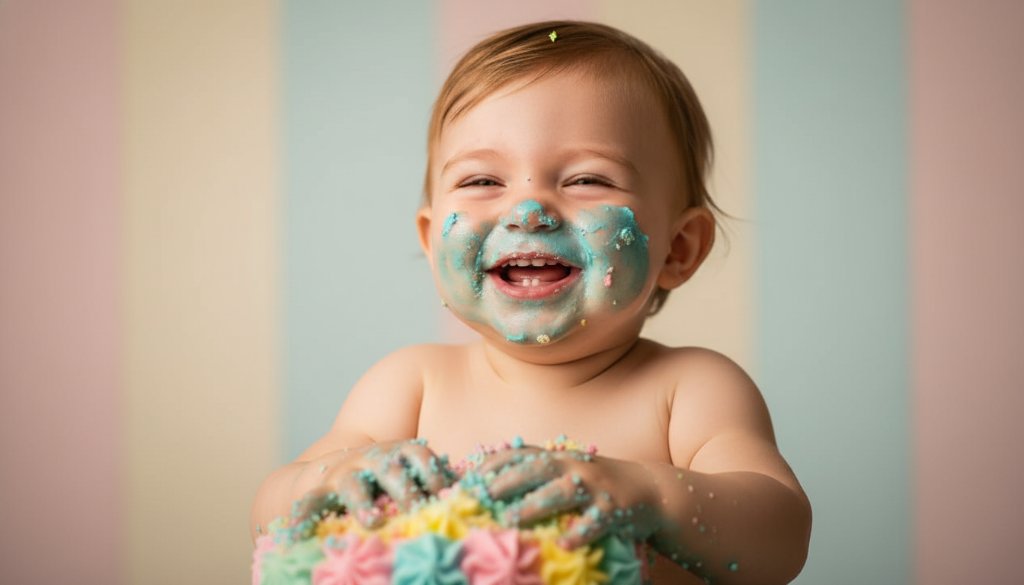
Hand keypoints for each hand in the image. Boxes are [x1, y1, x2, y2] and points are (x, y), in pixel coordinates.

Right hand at [289, 439, 454, 531]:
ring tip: (372, 522)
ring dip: (363, 504)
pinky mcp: (321, 490)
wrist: (337, 469)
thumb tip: (478, 502)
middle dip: (405, 492)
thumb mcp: (413, 474)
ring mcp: (347, 473)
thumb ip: (436, 485)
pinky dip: (302, 517)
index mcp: (401, 453)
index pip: (422, 458)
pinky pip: (309, 504)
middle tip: (417, 511)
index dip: (435, 474)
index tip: (448, 495)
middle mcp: (374, 460)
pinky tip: (298, 534)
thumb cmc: (389, 478)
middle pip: (393, 472)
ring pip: (355, 487)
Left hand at [477, 444, 661, 547]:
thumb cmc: (596, 484)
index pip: (520, 454)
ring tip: (511, 519)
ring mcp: (596, 486)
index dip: (494, 463)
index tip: (469, 477)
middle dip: (509, 479)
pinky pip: (595, 521)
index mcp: (558, 458)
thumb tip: (489, 486)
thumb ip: (535, 475)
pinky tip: (564, 544)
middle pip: (537, 468)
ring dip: (535, 504)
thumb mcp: (566, 472)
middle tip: (482, 494)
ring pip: (562, 492)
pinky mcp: (615, 509)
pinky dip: (580, 532)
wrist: (650, 489)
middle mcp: (574, 467)